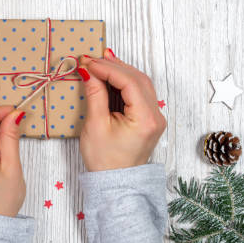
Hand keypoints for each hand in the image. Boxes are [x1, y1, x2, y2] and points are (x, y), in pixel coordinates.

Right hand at [77, 48, 165, 171]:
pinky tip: (110, 75)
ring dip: (120, 71)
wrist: (115, 184)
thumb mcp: (95, 124)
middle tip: (92, 58)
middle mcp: (155, 115)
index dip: (107, 68)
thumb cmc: (105, 160)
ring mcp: (154, 117)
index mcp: (146, 119)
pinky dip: (124, 82)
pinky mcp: (148, 118)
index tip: (88, 62)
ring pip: (140, 83)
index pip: (129, 82)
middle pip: (137, 79)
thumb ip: (95, 94)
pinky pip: (139, 92)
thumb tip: (88, 70)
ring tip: (99, 62)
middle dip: (114, 66)